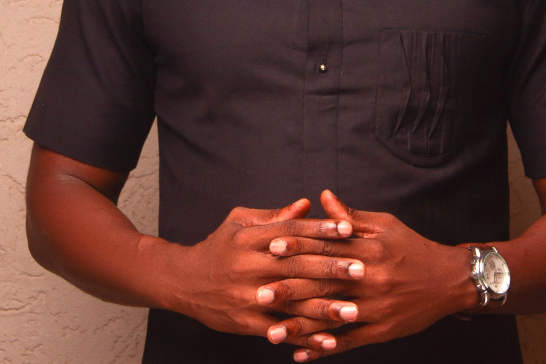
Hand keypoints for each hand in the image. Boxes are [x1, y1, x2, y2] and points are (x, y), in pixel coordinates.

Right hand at [166, 198, 364, 349]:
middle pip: (296, 265)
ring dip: (325, 306)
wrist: (183, 281)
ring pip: (292, 301)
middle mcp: (250, 265)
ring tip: (354, 309)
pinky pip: (279, 329)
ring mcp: (247, 295)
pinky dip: (304, 336)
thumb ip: (275, 217)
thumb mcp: (241, 222)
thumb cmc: (219, 246)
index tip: (348, 229)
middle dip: (331, 267)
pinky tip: (328, 341)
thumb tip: (308, 204)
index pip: (291, 231)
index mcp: (251, 237)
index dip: (320, 229)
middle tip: (363, 269)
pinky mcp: (245, 321)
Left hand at [259, 191, 477, 359]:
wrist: (448, 281)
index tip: (271, 247)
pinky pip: (348, 342)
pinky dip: (324, 348)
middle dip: (290, 289)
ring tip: (271, 332)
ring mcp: (375, 307)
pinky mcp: (381, 331)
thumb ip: (350, 216)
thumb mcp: (385, 224)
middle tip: (259, 293)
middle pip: (324, 282)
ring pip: (331, 317)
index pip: (327, 245)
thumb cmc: (412, 247)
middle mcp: (369, 278)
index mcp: (368, 248)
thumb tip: (323, 197)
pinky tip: (302, 354)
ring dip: (300, 325)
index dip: (298, 245)